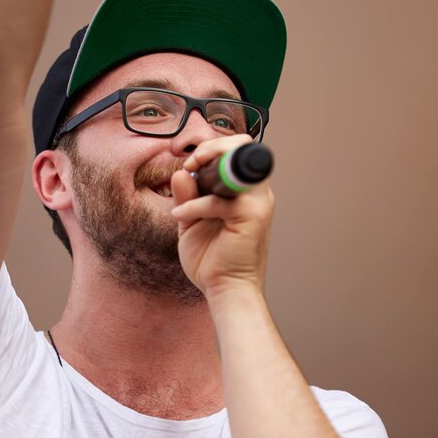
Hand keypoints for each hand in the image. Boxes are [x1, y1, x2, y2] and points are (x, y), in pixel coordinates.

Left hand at [170, 134, 273, 299]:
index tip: (190, 163)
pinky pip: (218, 200)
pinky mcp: (251, 217)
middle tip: (191, 164)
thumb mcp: (191, 221)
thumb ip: (187, 196)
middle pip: (242, 147)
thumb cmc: (212, 259)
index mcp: (245, 191)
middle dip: (212, 147)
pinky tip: (180, 216)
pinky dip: (194, 205)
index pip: (238, 151)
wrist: (225, 290)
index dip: (214, 147)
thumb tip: (181, 173)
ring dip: (207, 166)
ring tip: (186, 180)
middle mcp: (256, 193)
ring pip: (235, 164)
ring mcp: (258, 203)